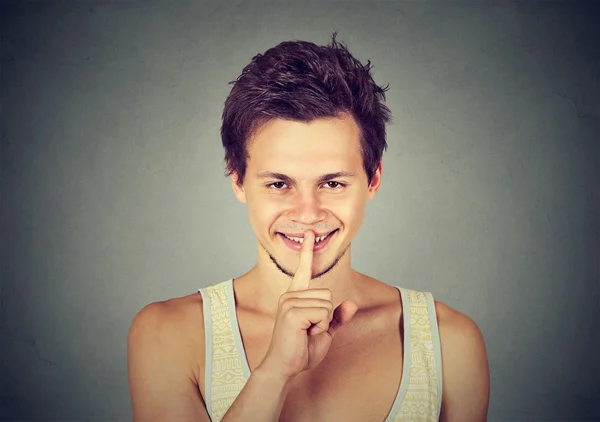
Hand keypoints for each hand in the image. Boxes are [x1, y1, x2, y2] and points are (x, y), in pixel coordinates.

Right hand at [257, 230, 358, 379]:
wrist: (285, 367)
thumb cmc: (301, 350)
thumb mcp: (325, 332)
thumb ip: (337, 317)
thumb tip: (352, 303)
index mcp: (295, 296)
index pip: (304, 270)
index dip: (308, 252)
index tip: (311, 234)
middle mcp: (290, 295)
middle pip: (328, 293)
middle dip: (327, 316)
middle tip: (310, 330)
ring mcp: (289, 302)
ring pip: (327, 303)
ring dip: (324, 323)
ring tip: (307, 332)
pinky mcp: (292, 311)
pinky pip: (323, 313)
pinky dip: (321, 327)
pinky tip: (306, 334)